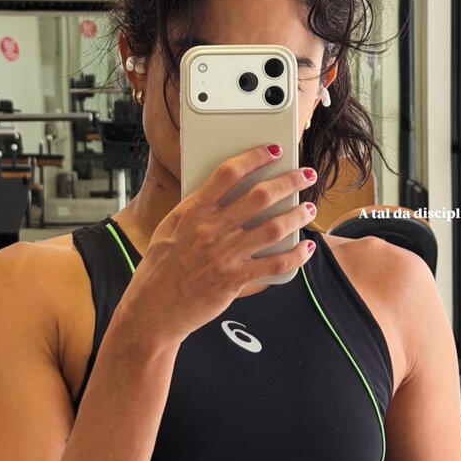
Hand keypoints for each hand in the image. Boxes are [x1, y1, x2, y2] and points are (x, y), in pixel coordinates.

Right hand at [120, 143, 317, 343]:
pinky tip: (305, 248)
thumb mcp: (170, 228)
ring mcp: (224, 255)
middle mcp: (210, 230)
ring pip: (273, 227)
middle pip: (260, 196)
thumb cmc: (159, 268)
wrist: (153, 309)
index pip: (228, 173)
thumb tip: (222, 193)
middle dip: (289, 181)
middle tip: (305, 175)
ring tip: (307, 208)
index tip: (273, 151)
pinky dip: (296, 254)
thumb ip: (196, 210)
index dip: (254, 157)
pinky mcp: (234, 280)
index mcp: (192, 211)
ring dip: (297, 215)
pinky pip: (275, 264)